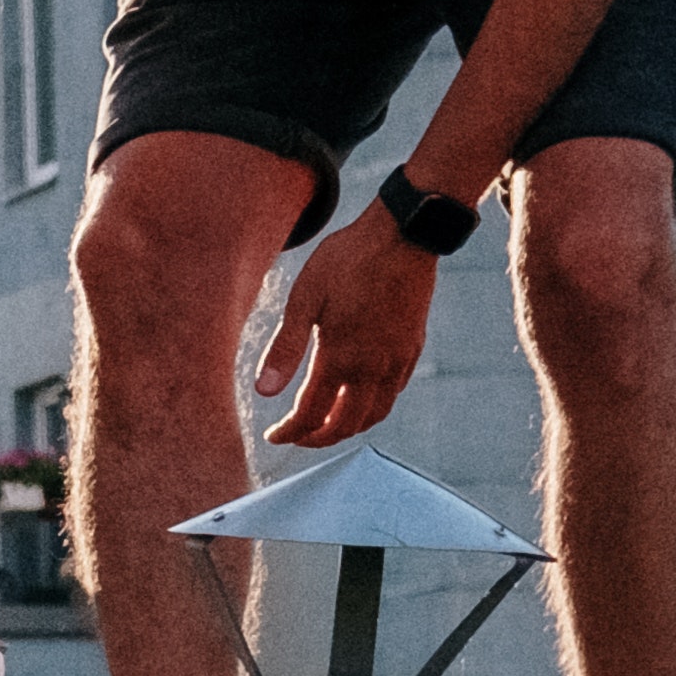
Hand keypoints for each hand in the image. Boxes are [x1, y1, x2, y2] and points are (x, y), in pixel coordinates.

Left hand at [254, 214, 439, 448]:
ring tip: (325, 423)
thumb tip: (262, 392)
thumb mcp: (305, 298)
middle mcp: (372, 369)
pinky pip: (392, 395)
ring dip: (347, 429)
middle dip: (316, 438)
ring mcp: (396, 362)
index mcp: (340, 357)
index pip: (310, 414)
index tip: (273, 436)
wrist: (402, 237)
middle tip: (297, 435)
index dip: (289, 432)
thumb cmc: (347, 261)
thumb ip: (284, 349)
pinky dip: (372, 408)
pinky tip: (357, 396)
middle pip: (344, 426)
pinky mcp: (412, 351)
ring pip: (373, 416)